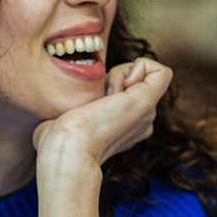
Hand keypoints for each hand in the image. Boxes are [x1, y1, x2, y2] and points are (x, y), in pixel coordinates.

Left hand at [31, 58, 171, 184]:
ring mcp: (147, 113)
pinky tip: (120, 87)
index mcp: (123, 128)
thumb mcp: (61, 122)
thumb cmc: (56, 141)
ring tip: (105, 98)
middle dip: (112, 77)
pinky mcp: (150, 101)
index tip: (87, 105)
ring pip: (142, 72)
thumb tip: (58, 115)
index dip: (105, 86)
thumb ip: (68, 114)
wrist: (67, 149)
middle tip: (97, 100)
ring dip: (119, 73)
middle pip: (132, 79)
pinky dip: (139, 67)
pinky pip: (160, 71)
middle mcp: (140, 121)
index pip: (122, 91)